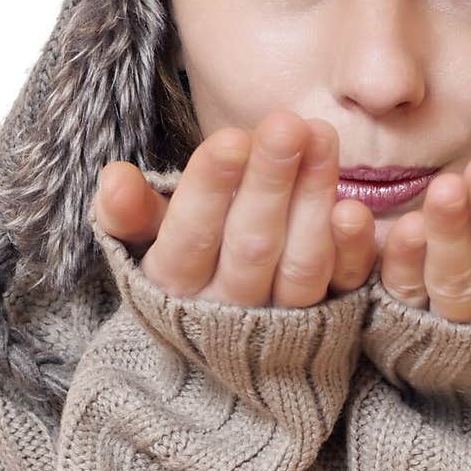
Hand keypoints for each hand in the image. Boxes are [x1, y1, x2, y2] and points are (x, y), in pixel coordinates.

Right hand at [90, 110, 377, 306]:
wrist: (231, 347)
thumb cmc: (187, 267)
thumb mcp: (148, 243)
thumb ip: (132, 214)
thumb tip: (114, 176)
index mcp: (175, 290)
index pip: (189, 239)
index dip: (209, 190)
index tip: (231, 139)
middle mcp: (229, 311)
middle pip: (251, 246)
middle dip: (270, 182)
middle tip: (287, 124)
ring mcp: (284, 323)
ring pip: (301, 265)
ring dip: (314, 199)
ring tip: (321, 137)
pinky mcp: (334, 321)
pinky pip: (347, 288)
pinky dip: (354, 251)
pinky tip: (356, 206)